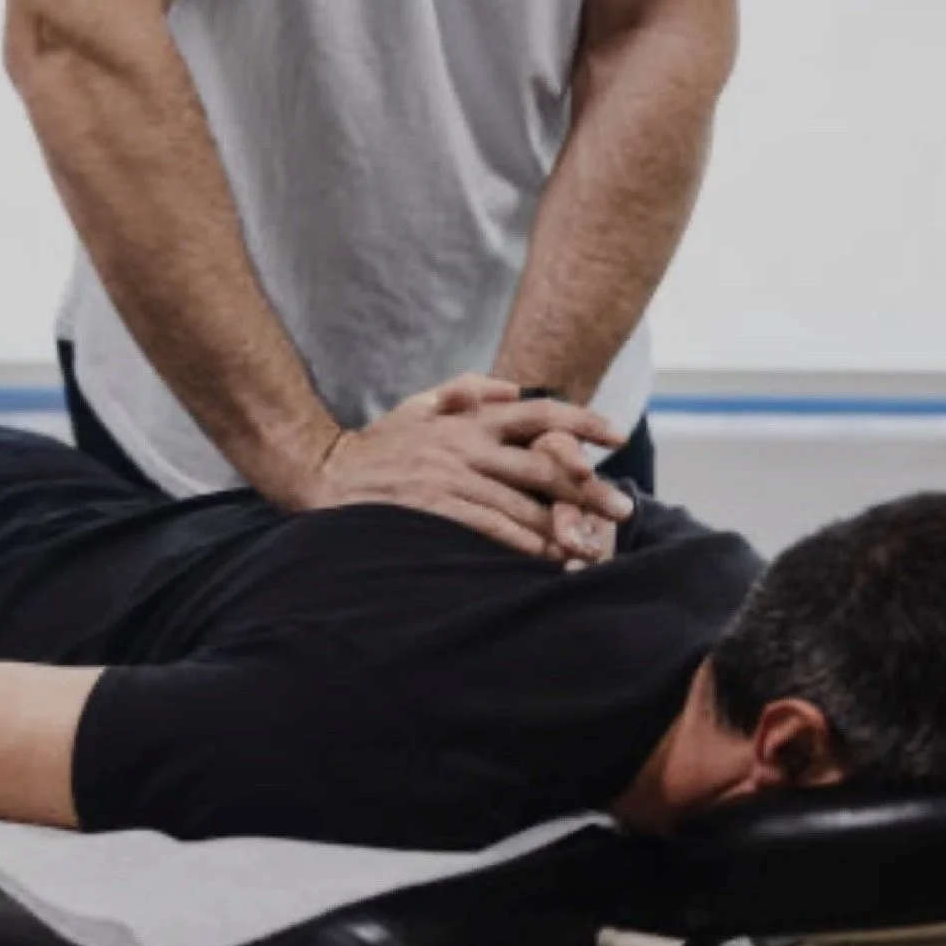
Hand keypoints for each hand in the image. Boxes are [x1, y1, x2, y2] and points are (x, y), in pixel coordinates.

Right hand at [287, 373, 635, 561]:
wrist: (322, 471)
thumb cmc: (376, 444)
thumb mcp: (417, 405)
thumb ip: (464, 390)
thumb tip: (510, 386)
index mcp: (467, 420)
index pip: (537, 412)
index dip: (581, 422)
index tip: (617, 437)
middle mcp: (466, 446)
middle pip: (542, 465)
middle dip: (587, 491)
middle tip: (622, 511)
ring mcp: (451, 479)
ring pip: (521, 504)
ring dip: (561, 528)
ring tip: (593, 547)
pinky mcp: (434, 510)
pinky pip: (490, 529)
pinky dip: (522, 545)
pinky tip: (546, 559)